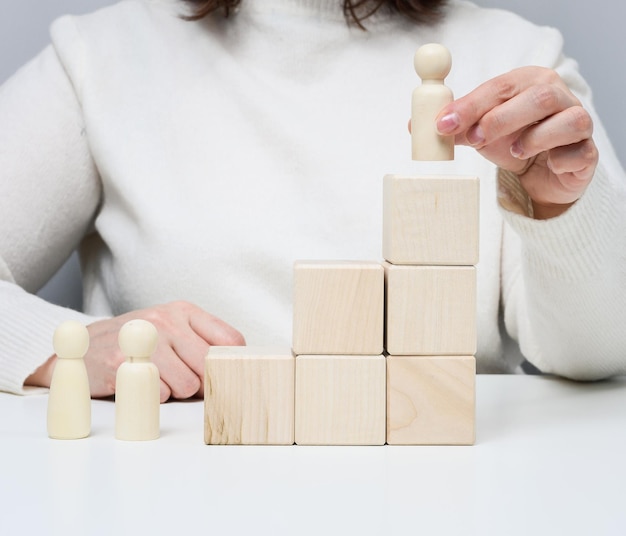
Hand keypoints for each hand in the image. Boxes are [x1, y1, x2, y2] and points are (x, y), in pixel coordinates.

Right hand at [26, 301, 244, 401]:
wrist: (86, 346)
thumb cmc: (139, 342)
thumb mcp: (173, 330)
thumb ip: (204, 343)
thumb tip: (235, 371)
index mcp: (184, 311)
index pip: (230, 340)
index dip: (230, 364)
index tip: (223, 374)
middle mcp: (167, 321)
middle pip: (210, 365)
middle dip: (203, 382)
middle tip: (185, 382)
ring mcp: (144, 340)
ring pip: (187, 385)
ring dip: (176, 392)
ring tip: (159, 379)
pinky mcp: (124, 363)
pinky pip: (160, 394)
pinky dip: (154, 397)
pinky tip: (142, 384)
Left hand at [436, 66, 598, 218]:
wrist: (543, 174)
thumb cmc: (514, 143)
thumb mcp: (481, 135)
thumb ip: (455, 128)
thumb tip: (416, 126)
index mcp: (528, 83)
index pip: (500, 87)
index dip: (471, 105)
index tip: (443, 124)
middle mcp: (558, 96)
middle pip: (537, 96)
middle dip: (501, 118)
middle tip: (475, 139)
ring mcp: (578, 122)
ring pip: (566, 120)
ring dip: (534, 138)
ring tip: (515, 151)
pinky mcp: (587, 152)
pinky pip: (578, 152)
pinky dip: (559, 159)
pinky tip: (547, 163)